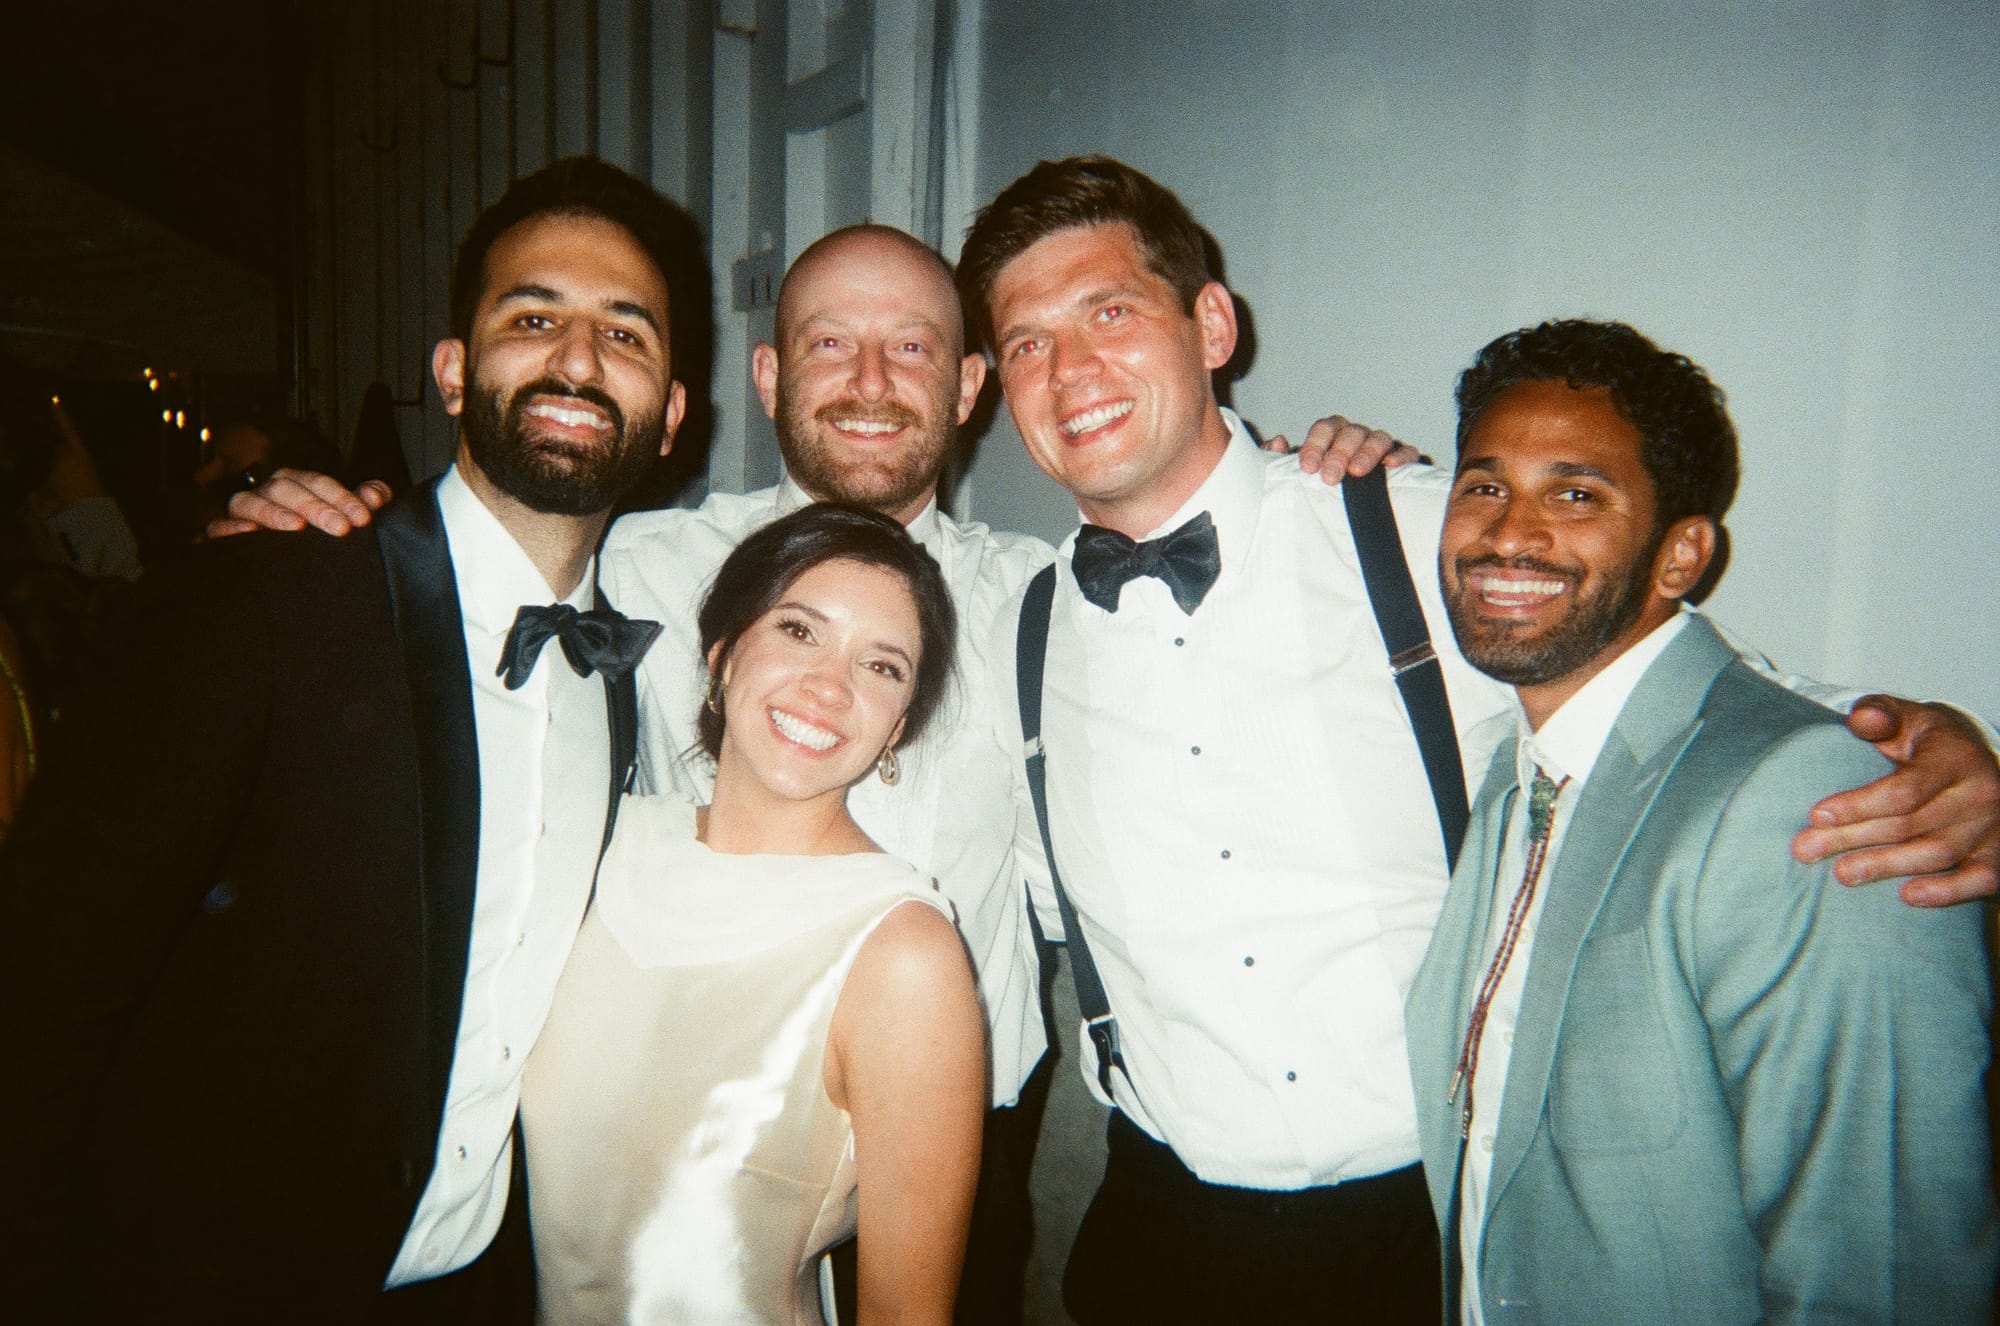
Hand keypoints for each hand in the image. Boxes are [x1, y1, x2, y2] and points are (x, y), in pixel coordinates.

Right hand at [204, 471, 392, 539]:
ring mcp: (243, 514)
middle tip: (342, 529)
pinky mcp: (222, 537)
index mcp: (296, 485)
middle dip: (315, 507)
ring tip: (297, 528)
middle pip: (285, 488)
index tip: (364, 518)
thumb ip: (366, 504)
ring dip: (274, 513)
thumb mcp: (347, 520)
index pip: (317, 483)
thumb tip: (376, 495)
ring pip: (249, 502)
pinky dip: (228, 529)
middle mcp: (267, 495)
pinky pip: (216, 528)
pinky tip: (249, 535)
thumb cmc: (322, 540)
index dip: (341, 497)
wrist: (295, 579)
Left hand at [1262, 414, 1422, 483]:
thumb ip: (1278, 460)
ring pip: (1378, 437)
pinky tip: (1392, 465)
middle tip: (1330, 477)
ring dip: (1367, 453)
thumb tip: (1276, 443)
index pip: (1324, 428)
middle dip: (1339, 453)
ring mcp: (1380, 447)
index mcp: (1331, 436)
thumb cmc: (1318, 487)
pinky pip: (1407, 451)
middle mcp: (1355, 437)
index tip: (1307, 468)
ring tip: (1357, 473)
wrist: (1345, 512)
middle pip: (1350, 433)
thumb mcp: (1293, 476)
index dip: (1315, 445)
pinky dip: (1402, 455)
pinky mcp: (1402, 460)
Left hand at [1792, 695, 1999, 906]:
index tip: (1816, 815)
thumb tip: (1862, 720)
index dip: (1858, 805)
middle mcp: (1981, 792)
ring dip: (1885, 867)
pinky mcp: (1998, 853)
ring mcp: (1993, 826)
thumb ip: (1877, 714)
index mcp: (1954, 756)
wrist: (1973, 759)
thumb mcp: (1903, 717)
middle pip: (1910, 824)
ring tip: (1840, 873)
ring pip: (1937, 854)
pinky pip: (1980, 879)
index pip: (1904, 789)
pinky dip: (1947, 892)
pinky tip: (1908, 896)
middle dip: (1852, 839)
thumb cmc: (1926, 742)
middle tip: (1806, 850)